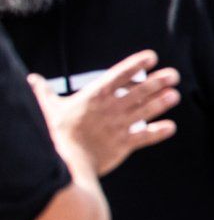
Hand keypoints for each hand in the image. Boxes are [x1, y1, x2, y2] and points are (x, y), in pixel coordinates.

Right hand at [32, 51, 179, 176]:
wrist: (63, 161)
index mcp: (95, 96)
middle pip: (140, 90)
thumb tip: (31, 79)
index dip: (137, 64)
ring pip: (146, 110)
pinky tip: (170, 127)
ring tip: (175, 95)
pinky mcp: (124, 144)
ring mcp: (119, 126)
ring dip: (162, 102)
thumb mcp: (49, 108)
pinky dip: (159, 132)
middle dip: (159, 81)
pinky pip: (146, 136)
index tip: (152, 57)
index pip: (120, 74)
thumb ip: (44, 92)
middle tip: (173, 75)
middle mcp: (110, 108)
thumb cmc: (56, 133)